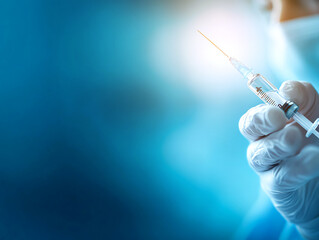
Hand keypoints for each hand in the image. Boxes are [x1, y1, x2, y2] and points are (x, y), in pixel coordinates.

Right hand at [239, 81, 318, 238]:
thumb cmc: (317, 141)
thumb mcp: (316, 112)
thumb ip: (304, 96)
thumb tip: (288, 90)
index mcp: (271, 123)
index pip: (258, 109)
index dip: (269, 101)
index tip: (290, 97)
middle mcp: (263, 142)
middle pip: (248, 127)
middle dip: (259, 119)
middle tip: (278, 116)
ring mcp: (267, 166)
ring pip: (258, 154)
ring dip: (275, 144)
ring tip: (295, 137)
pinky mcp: (276, 188)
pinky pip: (279, 178)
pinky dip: (296, 167)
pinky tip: (314, 159)